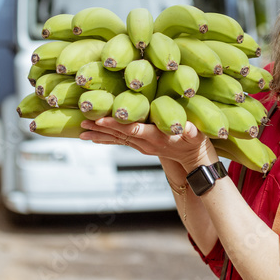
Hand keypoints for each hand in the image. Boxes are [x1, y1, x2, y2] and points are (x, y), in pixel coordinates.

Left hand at [79, 117, 218, 169]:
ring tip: (82, 132)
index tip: (100, 120)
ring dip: (99, 135)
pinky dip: (107, 139)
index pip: (133, 129)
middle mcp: (145, 143)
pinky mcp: (141, 146)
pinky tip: (94, 138)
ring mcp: (142, 146)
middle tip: (82, 124)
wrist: (195, 159)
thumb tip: (188, 128)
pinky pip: (121, 142)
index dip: (116, 124)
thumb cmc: (197, 142)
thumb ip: (192, 131)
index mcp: (156, 137)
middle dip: (100, 129)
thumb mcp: (197, 135)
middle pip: (119, 135)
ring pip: (117, 139)